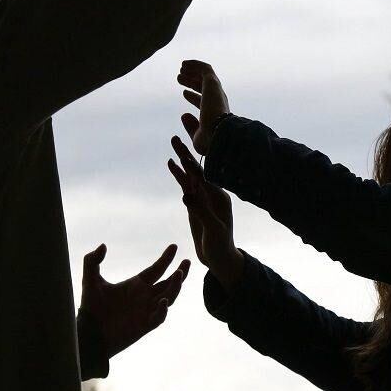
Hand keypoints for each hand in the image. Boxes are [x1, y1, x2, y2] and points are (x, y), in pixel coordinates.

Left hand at [79, 243, 189, 358]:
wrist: (90, 333)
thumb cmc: (91, 308)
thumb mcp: (90, 281)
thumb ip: (92, 261)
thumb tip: (103, 245)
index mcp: (136, 285)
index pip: (156, 269)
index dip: (166, 259)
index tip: (174, 246)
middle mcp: (145, 297)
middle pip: (168, 283)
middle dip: (180, 272)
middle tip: (186, 261)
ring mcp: (146, 311)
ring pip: (169, 297)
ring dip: (175, 287)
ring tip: (178, 275)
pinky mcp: (144, 325)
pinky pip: (159, 317)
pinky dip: (162, 309)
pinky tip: (162, 301)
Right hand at [168, 135, 242, 291]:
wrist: (220, 257)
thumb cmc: (220, 246)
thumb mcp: (213, 230)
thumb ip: (201, 212)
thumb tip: (186, 195)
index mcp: (220, 197)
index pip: (204, 176)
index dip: (194, 162)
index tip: (185, 149)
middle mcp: (213, 192)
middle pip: (198, 167)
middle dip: (188, 150)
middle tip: (178, 132)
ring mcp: (203, 196)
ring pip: (191, 173)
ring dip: (182, 157)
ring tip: (173, 139)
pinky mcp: (195, 202)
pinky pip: (186, 184)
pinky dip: (179, 173)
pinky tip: (171, 162)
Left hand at [177, 59, 229, 154]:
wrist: (218, 133)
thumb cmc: (209, 140)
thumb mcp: (197, 136)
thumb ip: (191, 126)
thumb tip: (183, 115)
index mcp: (215, 113)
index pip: (203, 102)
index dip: (193, 97)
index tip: (184, 93)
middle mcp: (217, 101)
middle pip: (203, 87)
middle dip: (191, 82)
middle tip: (179, 78)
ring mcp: (216, 91)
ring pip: (204, 76)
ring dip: (192, 72)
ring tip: (181, 69)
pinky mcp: (212, 83)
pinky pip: (204, 69)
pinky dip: (195, 65)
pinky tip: (184, 64)